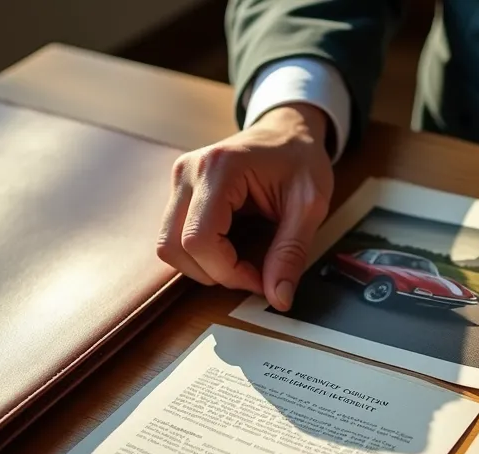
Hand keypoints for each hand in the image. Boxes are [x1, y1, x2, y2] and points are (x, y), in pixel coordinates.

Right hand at [157, 103, 333, 310]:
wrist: (289, 130)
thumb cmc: (300, 158)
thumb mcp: (310, 205)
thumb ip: (292, 252)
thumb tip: (279, 298)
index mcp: (219, 168)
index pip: (199, 239)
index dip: (227, 272)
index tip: (260, 279)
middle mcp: (189, 171)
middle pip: (174, 246)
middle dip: (214, 273)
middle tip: (252, 273)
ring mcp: (179, 180)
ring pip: (168, 246)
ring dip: (204, 266)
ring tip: (241, 260)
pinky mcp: (180, 191)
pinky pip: (175, 236)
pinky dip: (200, 254)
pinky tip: (230, 246)